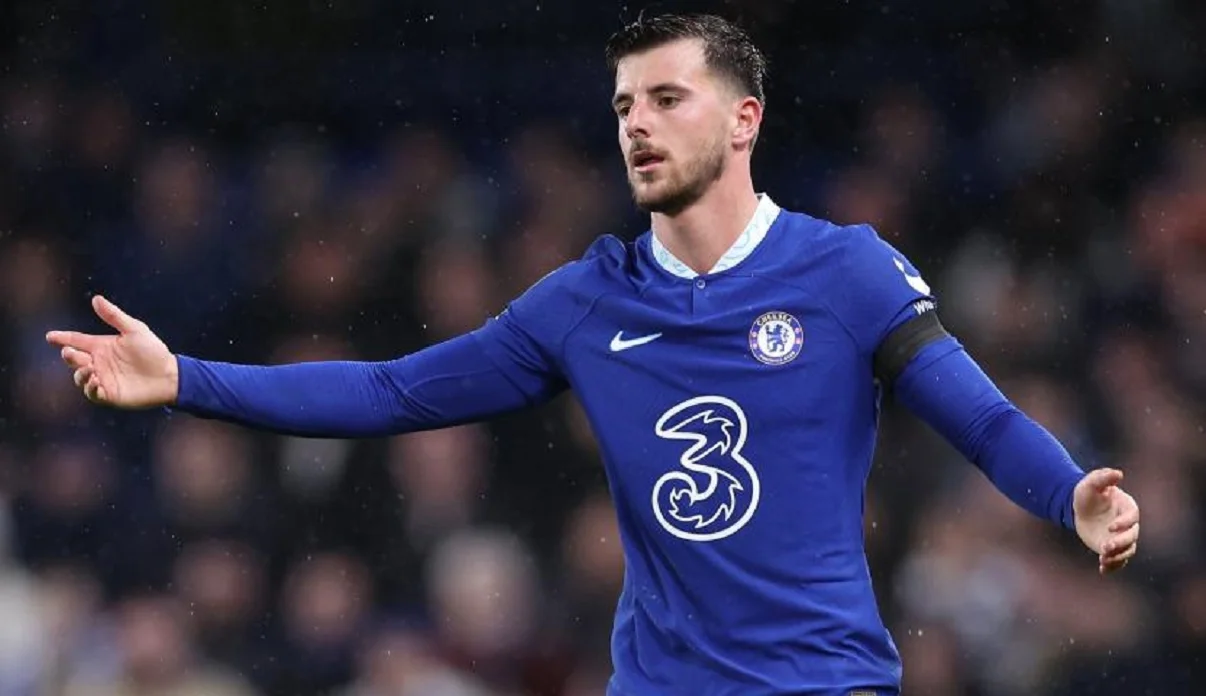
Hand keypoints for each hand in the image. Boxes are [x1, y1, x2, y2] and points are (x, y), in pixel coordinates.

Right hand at [45, 295, 178, 408]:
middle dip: (69, 356)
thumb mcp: (134, 330)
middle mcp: (99, 362)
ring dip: (80, 373)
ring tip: (90, 369)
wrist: (169, 375)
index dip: (63, 338)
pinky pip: (92, 394)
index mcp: (102, 346)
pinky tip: (96, 381)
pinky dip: (90, 388)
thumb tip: (96, 299)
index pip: (77, 340)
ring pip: (79, 377)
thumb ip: (114, 316)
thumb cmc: (153, 351)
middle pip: (74, 359)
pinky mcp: (109, 394)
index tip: (50, 336)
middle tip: (71, 352)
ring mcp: (103, 379)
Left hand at [1073, 468, 1139, 574]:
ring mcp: (1121, 537)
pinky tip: (1102, 569)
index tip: (1111, 527)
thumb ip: (1103, 477)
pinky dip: (1113, 566)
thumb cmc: (1087, 493)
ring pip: (1127, 550)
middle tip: (1106, 547)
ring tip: (1103, 559)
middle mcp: (1127, 524)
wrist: (1078, 507)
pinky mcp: (1113, 548)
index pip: (1132, 517)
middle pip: (1132, 536)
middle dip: (1121, 543)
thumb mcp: (1091, 483)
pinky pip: (1118, 560)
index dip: (1124, 523)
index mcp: (1127, 507)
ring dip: (1118, 556)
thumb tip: (1118, 473)